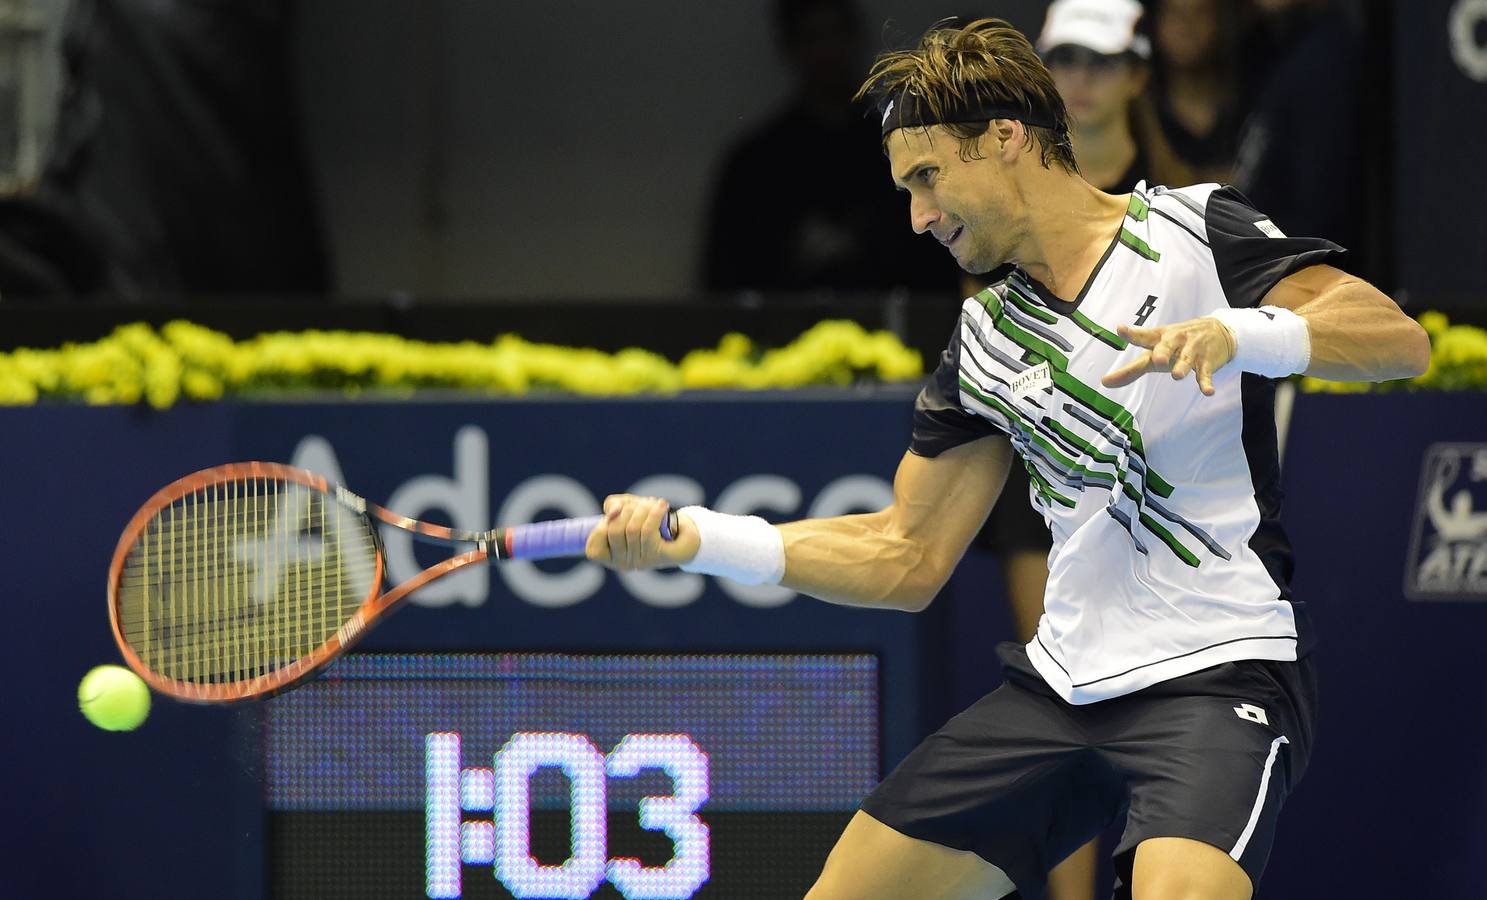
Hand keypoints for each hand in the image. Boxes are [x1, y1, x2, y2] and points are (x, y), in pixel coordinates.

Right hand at [585, 494, 699, 570]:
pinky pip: (648, 531)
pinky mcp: (658, 556)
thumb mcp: (626, 508)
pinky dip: (654, 513)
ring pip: (632, 529)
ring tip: (652, 504)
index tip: (615, 512)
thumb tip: (614, 511)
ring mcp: (640, 562)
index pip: (593, 548)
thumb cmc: (649, 520)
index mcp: (611, 557)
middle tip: (640, 504)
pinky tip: (661, 505)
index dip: (601, 526)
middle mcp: (623, 564)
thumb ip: (613, 506)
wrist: (682, 534)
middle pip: (614, 531)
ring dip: (642, 510)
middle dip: (626, 510)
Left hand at [1101, 317, 1236, 395]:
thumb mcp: (1154, 352)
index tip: (1120, 329)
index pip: (1143, 336)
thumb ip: (1130, 369)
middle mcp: (1174, 342)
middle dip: (1162, 353)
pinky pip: (1205, 374)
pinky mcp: (1207, 362)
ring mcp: (1191, 351)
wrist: (1217, 331)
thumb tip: (1104, 382)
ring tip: (1177, 376)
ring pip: (1186, 359)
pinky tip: (1208, 392)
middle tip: (1157, 361)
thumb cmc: (1176, 344)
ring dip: (1182, 367)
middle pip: (1166, 347)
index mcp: (1159, 338)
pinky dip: (1207, 383)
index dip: (1132, 334)